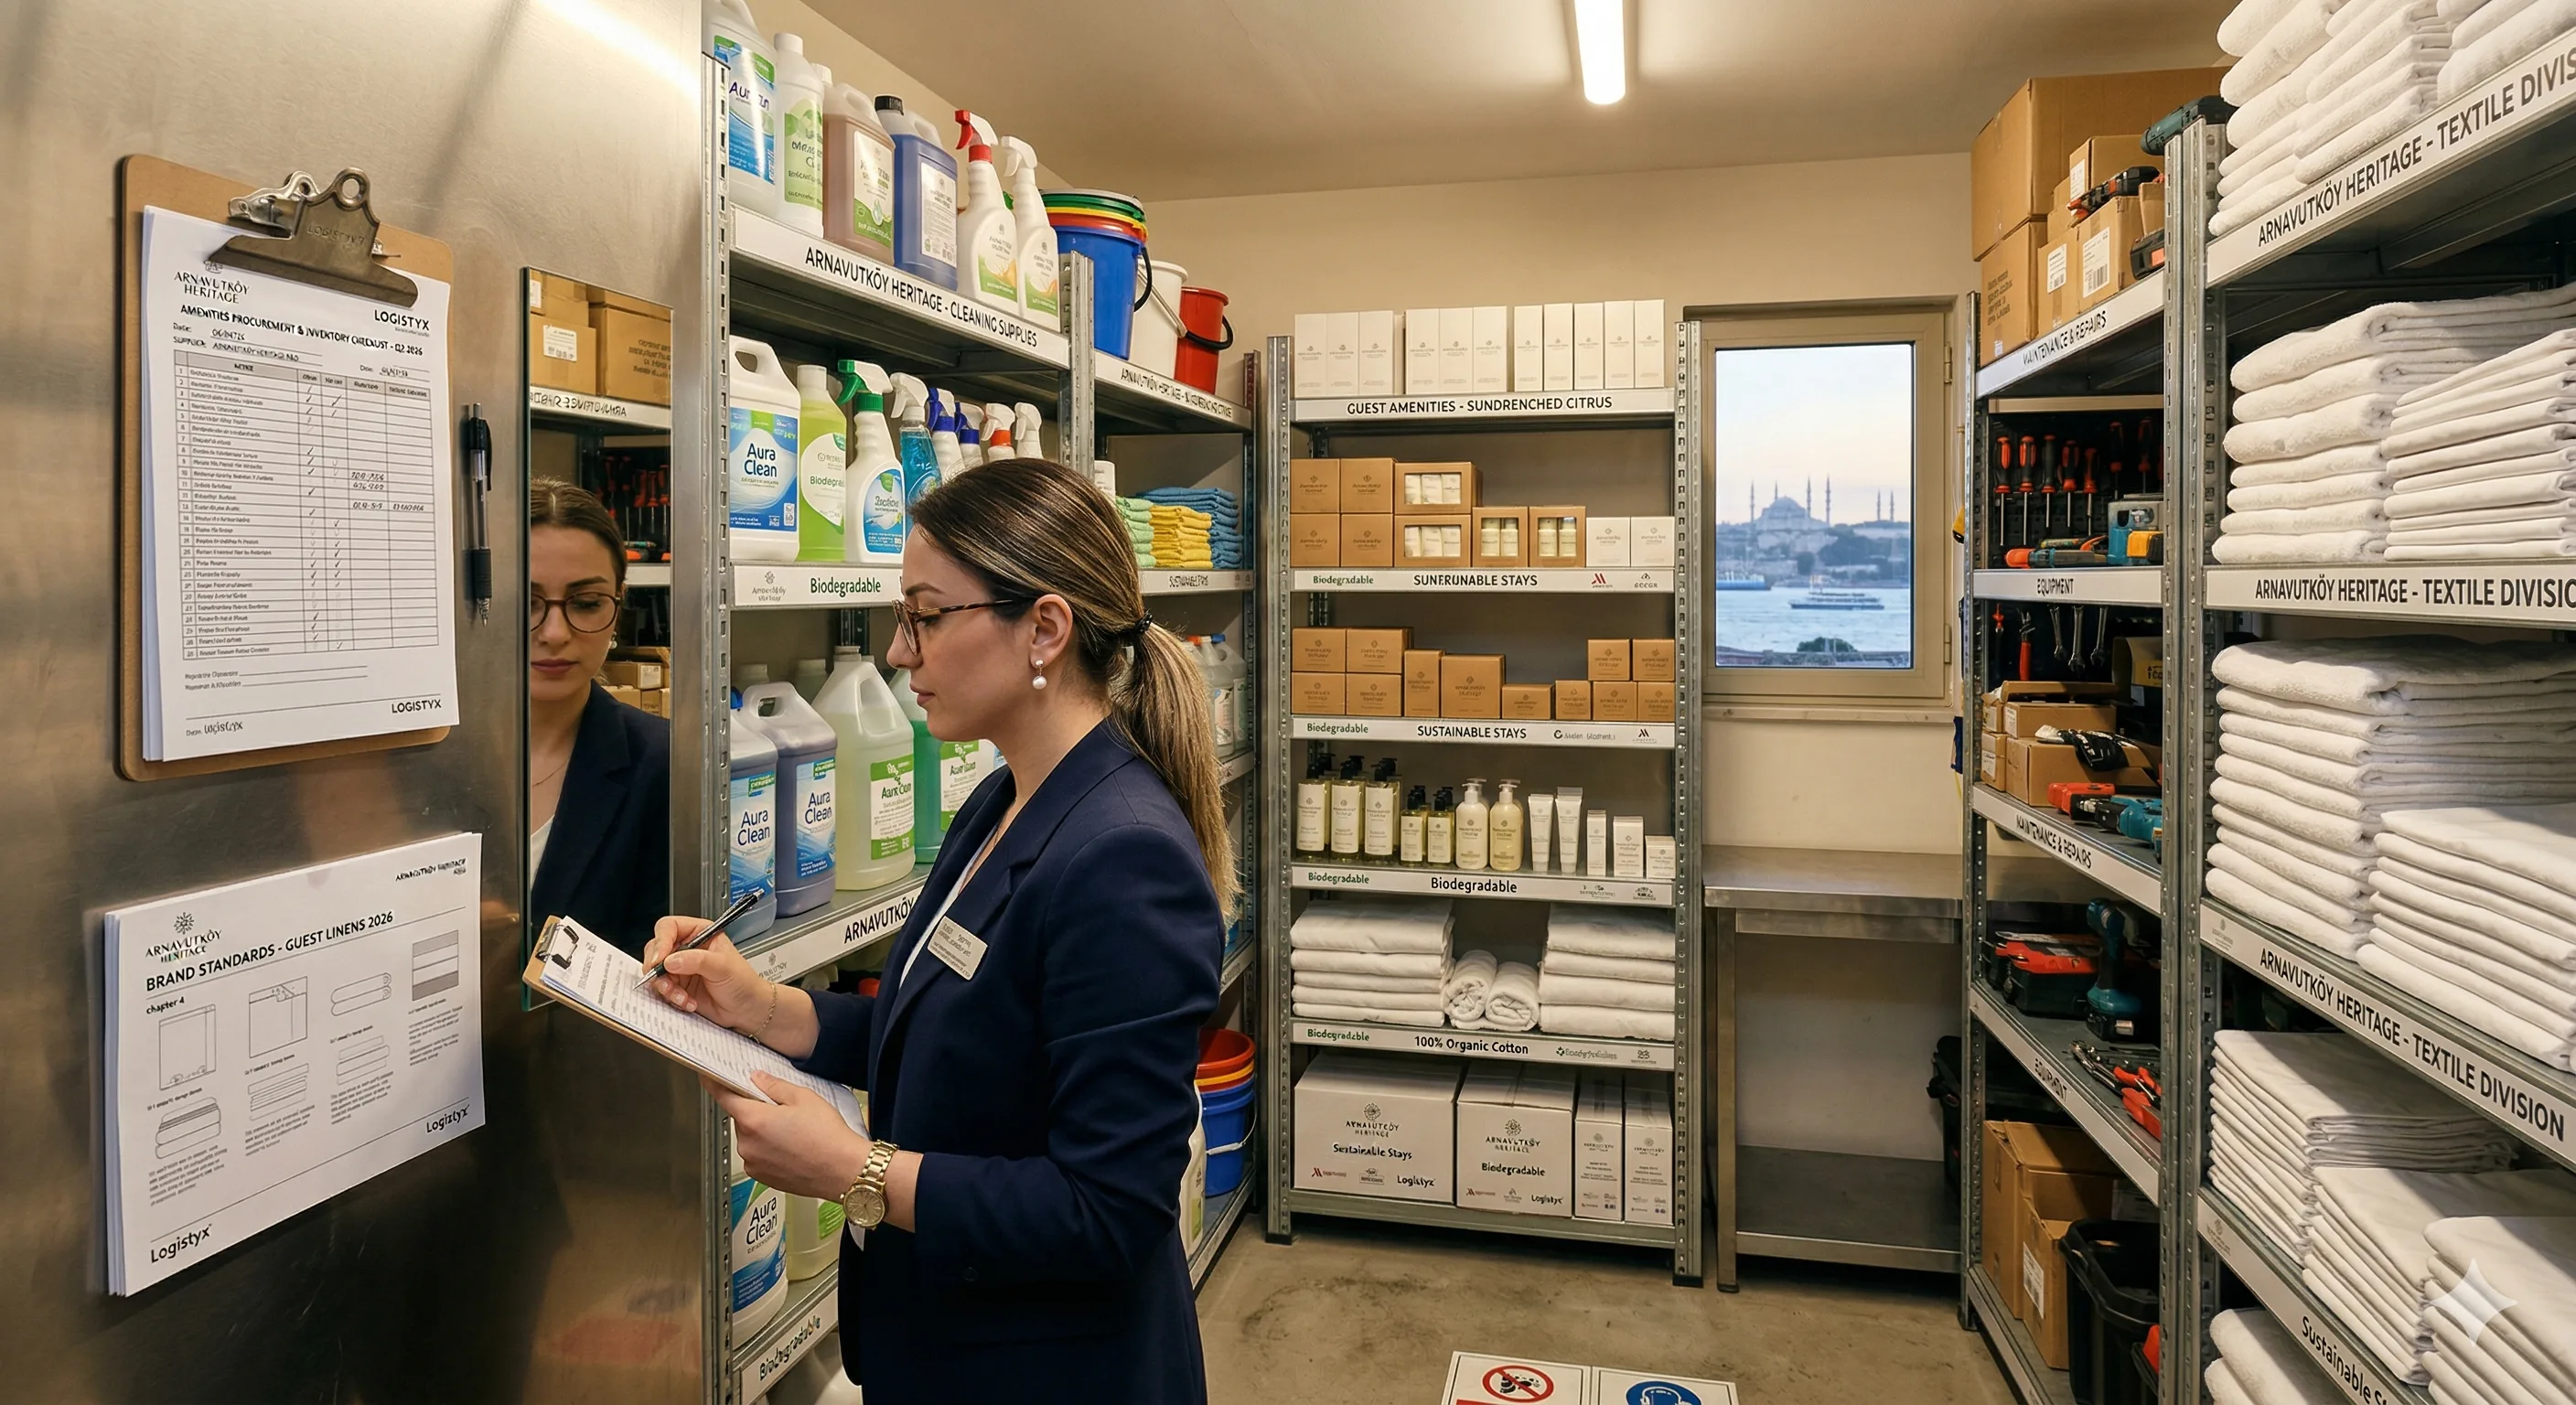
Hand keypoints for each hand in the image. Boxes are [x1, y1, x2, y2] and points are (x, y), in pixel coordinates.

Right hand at [641, 915, 773, 1032]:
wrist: (747, 1009)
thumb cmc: (743, 983)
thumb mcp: (723, 966)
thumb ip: (697, 961)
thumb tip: (671, 960)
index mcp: (699, 933)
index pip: (669, 928)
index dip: (661, 942)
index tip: (659, 960)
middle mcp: (686, 949)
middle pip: (655, 950)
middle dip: (657, 968)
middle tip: (666, 982)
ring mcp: (680, 969)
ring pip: (655, 973)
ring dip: (665, 987)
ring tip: (682, 996)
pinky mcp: (678, 987)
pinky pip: (661, 991)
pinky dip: (671, 998)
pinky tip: (688, 1002)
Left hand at [712, 1071, 871, 1199]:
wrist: (843, 1171)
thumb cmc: (827, 1136)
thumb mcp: (803, 1098)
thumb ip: (774, 1086)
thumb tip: (757, 1079)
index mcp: (753, 1120)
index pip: (723, 1096)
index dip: (714, 1083)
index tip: (707, 1075)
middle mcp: (747, 1144)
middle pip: (741, 1117)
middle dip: (756, 1109)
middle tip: (783, 1107)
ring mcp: (753, 1163)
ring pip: (750, 1137)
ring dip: (763, 1130)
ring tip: (794, 1131)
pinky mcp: (762, 1177)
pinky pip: (758, 1154)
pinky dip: (769, 1148)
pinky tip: (793, 1147)